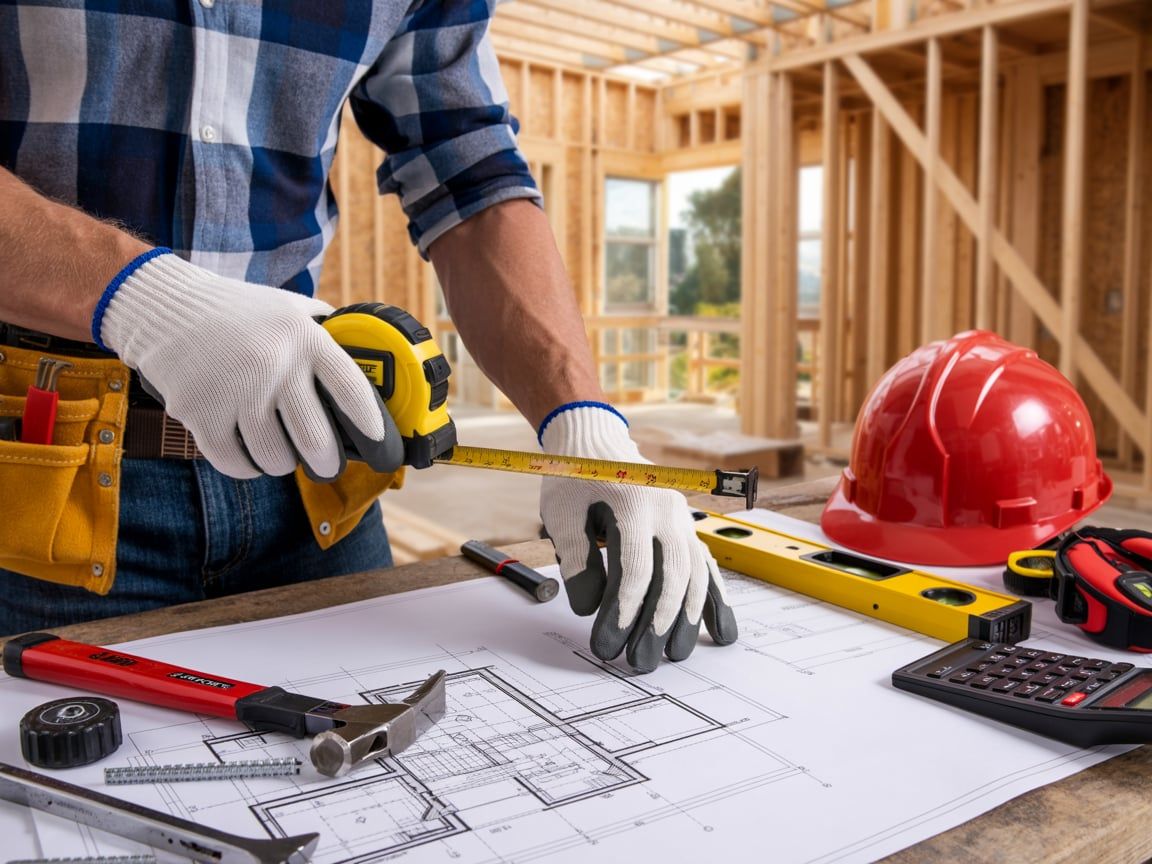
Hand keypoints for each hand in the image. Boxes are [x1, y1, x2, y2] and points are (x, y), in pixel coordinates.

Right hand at [95, 251, 401, 479]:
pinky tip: (249, 457)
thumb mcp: (288, 306)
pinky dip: (246, 467)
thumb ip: (323, 330)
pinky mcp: (200, 412)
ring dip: (281, 463)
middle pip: (315, 440)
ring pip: (275, 458)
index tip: (377, 440)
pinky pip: (235, 462)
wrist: (163, 305)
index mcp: (303, 338)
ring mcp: (236, 391)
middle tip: (326, 466)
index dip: (368, 422)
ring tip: (279, 453)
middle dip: (326, 463)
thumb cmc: (236, 311)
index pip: (351, 389)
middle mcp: (274, 364)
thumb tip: (362, 357)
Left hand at [539, 403, 737, 671]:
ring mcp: (683, 520)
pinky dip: (715, 601)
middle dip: (656, 626)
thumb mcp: (561, 514)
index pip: (634, 571)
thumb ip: (576, 560)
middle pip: (671, 578)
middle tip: (640, 663)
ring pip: (695, 575)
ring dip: (687, 620)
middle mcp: (668, 512)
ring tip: (675, 656)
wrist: (597, 443)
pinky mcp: (687, 529)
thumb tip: (591, 608)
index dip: (622, 613)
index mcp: (634, 504)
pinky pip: (708, 568)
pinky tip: (721, 634)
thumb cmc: (573, 480)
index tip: (606, 645)